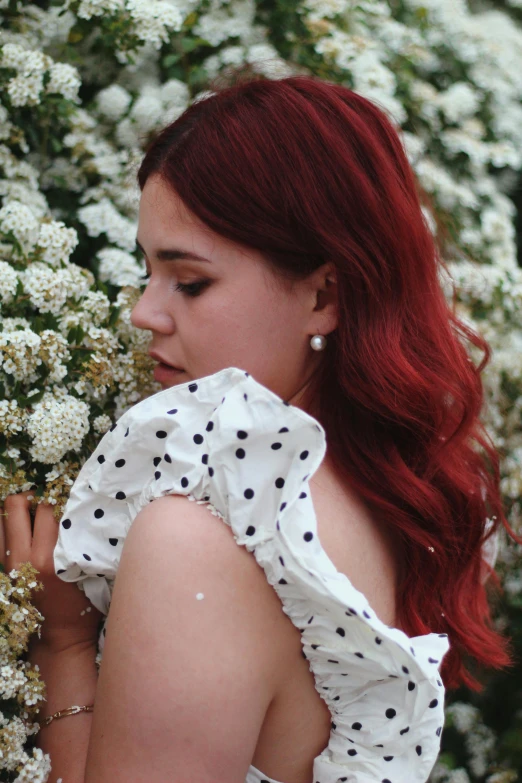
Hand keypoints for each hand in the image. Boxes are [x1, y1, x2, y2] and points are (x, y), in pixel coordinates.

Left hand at [0, 492, 101, 651]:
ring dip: (15, 511)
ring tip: (30, 513)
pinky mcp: (3, 573)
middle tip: (45, 501)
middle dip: (32, 497)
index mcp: (52, 557)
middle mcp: (25, 557)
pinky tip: (18, 528)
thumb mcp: (96, 576)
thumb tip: (93, 515)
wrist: (59, 641)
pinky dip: (5, 528)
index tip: (68, 495)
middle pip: (17, 505)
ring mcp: (10, 565)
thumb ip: (92, 546)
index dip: (59, 496)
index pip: (49, 508)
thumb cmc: (84, 609)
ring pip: (1, 518)